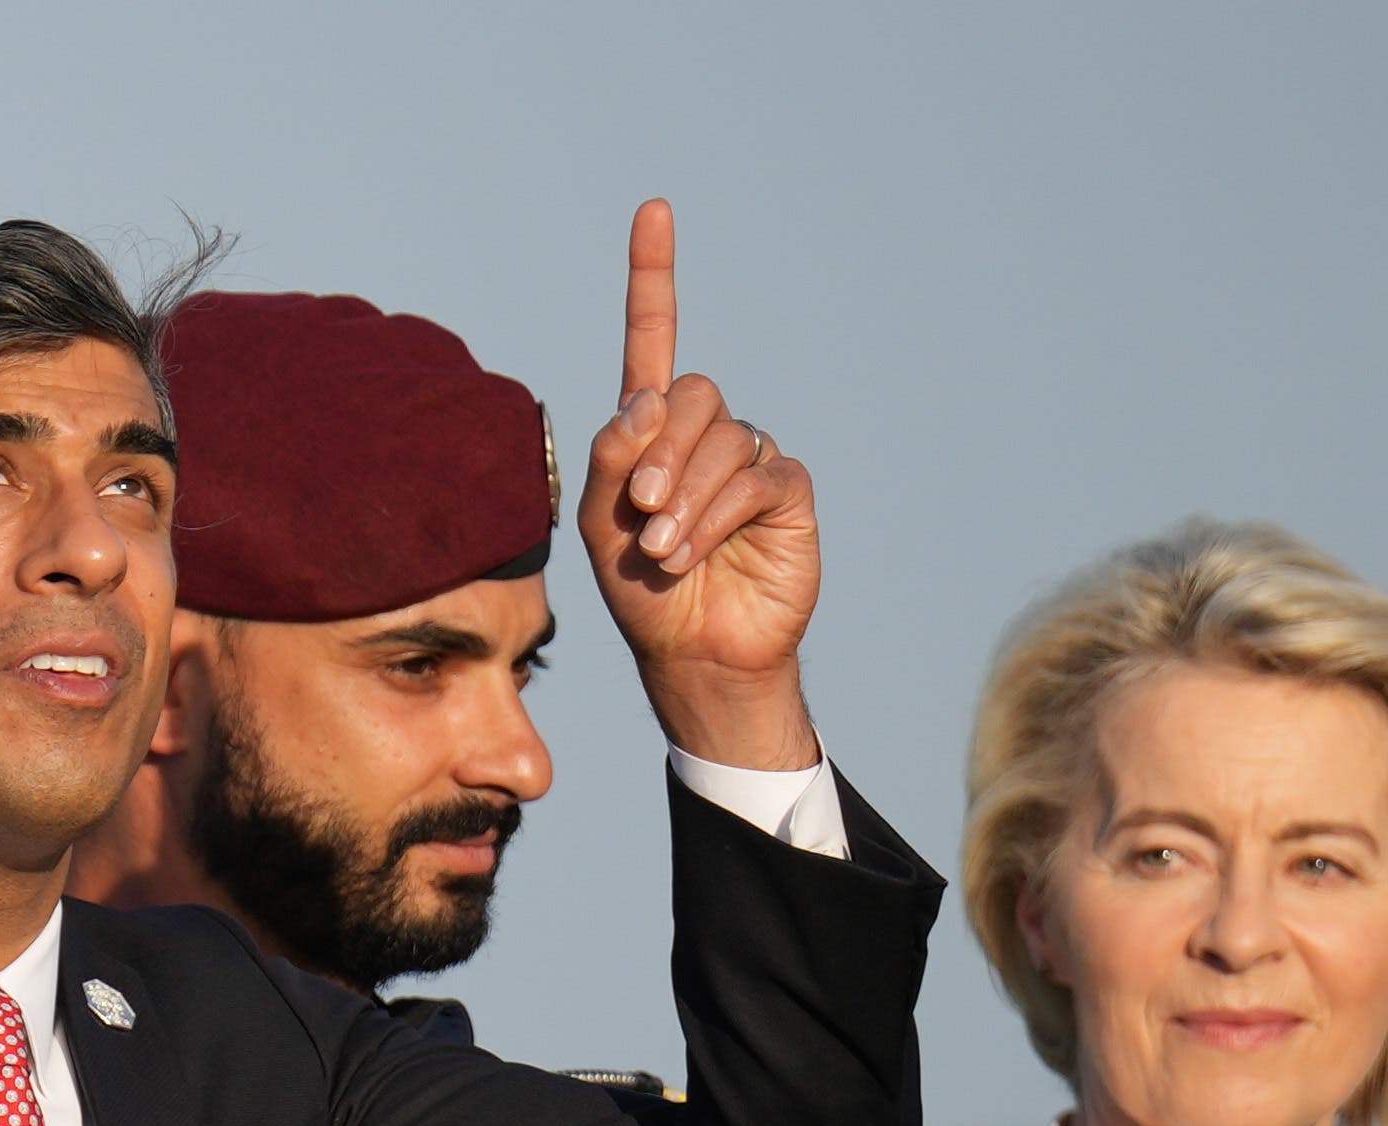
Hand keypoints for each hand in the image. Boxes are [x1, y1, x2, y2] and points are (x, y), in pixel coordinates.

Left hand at [578, 199, 820, 768]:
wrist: (692, 652)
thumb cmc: (641, 591)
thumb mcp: (600, 526)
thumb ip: (609, 460)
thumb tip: (641, 404)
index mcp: (652, 430)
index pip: (654, 339)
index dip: (654, 276)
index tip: (655, 211)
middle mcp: (703, 433)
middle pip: (690, 394)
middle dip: (659, 454)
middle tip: (640, 513)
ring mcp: (749, 457)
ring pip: (721, 437)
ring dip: (683, 496)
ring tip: (663, 550)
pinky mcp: (786, 490)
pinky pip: (755, 475)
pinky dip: (718, 513)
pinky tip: (696, 551)